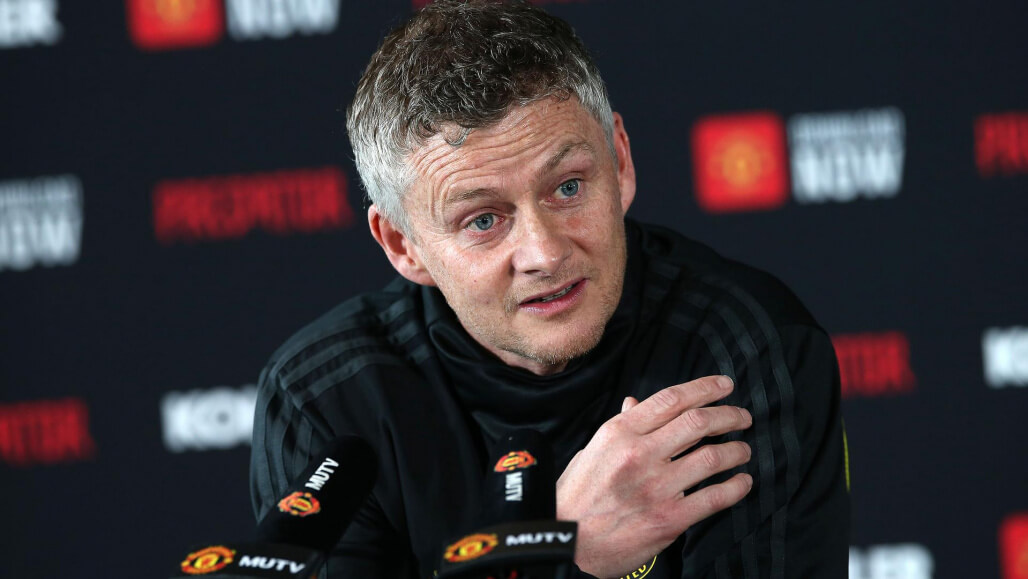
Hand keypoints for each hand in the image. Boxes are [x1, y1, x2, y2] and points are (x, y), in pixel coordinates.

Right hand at [556, 375, 752, 578]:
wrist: (567, 541)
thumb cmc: (576, 496)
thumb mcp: (592, 451)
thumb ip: (620, 427)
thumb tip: (636, 403)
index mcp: (619, 433)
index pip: (671, 399)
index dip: (705, 388)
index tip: (724, 386)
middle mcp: (640, 454)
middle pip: (699, 422)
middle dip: (729, 415)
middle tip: (742, 417)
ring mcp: (656, 487)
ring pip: (713, 456)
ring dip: (737, 450)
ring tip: (743, 450)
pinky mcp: (669, 518)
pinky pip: (715, 497)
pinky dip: (736, 487)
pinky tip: (742, 482)